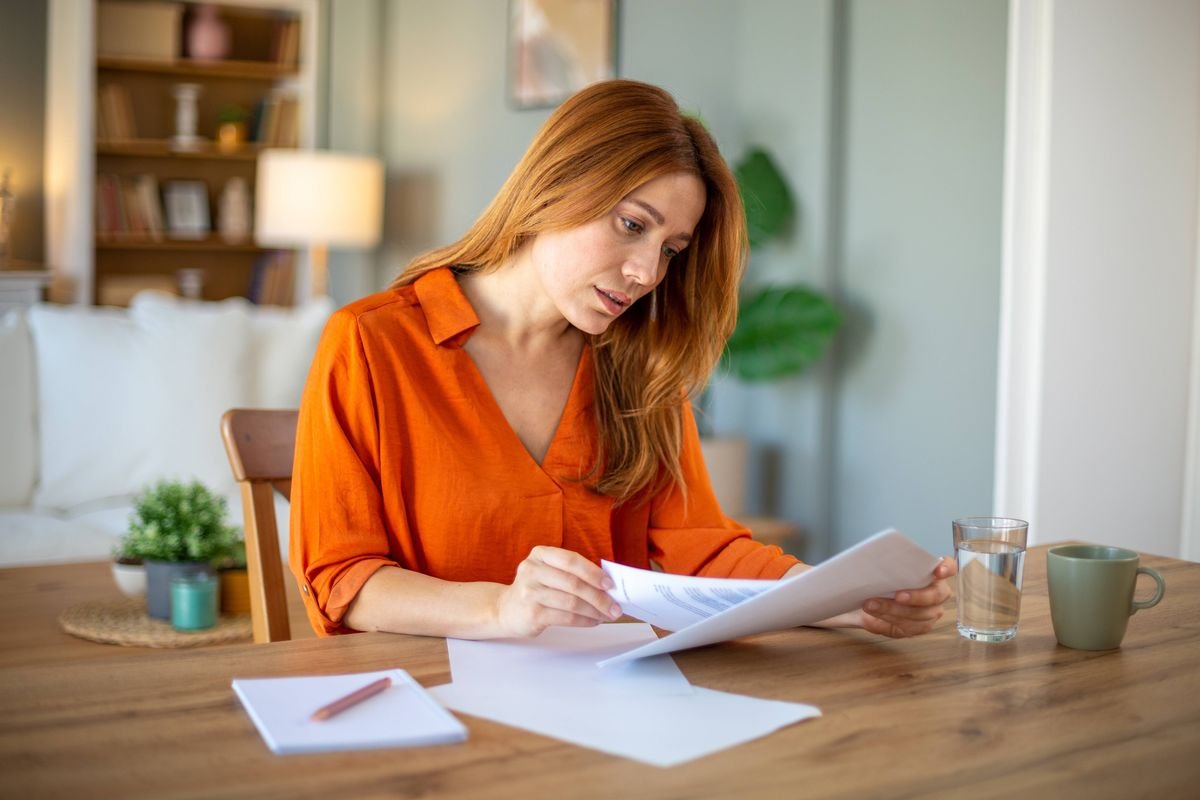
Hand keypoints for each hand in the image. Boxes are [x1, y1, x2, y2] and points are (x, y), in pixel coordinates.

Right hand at [494, 546, 621, 636]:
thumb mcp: (549, 572)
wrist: (505, 609)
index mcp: (540, 554)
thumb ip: (573, 573)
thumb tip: (608, 586)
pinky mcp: (532, 613)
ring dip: (594, 611)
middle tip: (615, 607)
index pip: (571, 560)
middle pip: (573, 583)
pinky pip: (566, 618)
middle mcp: (532, 570)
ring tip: (607, 615)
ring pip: (571, 602)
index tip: (610, 584)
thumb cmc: (536, 589)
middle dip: (599, 597)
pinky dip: (584, 621)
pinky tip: (593, 621)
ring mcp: (530, 592)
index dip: (593, 572)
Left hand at [856, 556, 956, 637]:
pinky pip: (906, 627)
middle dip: (916, 596)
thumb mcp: (885, 573)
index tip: (938, 571)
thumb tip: (872, 567)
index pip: (949, 568)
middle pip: (934, 596)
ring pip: (917, 615)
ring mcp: (930, 613)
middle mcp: (937, 595)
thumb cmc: (885, 583)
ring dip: (893, 610)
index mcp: (934, 575)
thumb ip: (886, 570)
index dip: (946, 568)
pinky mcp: (918, 628)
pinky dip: (887, 623)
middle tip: (897, 595)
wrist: (872, 602)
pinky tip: (872, 620)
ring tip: (871, 605)